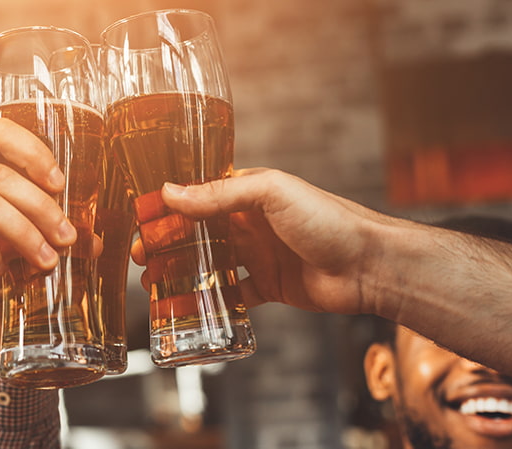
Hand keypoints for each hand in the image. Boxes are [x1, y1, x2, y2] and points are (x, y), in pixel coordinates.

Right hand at [132, 168, 401, 315]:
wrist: (369, 266)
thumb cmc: (327, 220)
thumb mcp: (269, 194)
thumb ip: (219, 194)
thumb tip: (170, 192)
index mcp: (249, 194)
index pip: (199, 197)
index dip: (169, 208)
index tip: (142, 221)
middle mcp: (251, 223)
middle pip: (198, 233)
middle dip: (167, 244)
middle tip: (142, 257)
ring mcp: (258, 256)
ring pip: (209, 263)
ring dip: (181, 272)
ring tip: (154, 282)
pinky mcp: (268, 286)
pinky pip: (232, 294)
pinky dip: (210, 300)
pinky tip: (189, 305)